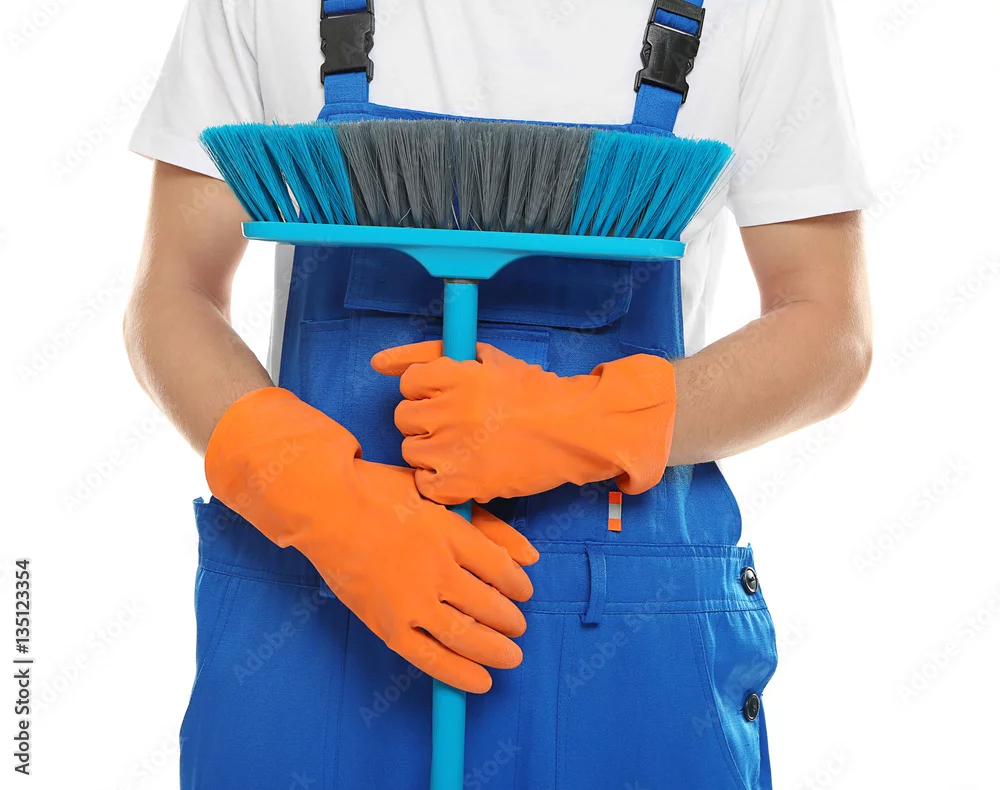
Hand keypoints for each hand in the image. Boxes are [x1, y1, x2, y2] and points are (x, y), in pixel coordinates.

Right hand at [205, 387, 538, 693]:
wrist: (325, 509)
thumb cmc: (381, 494)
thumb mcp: (439, 497)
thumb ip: (487, 526)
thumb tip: (531, 557)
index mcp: (451, 533)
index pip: (501, 570)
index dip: (518, 586)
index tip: (523, 591)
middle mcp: (435, 569)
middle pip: (489, 605)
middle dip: (511, 621)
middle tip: (518, 626)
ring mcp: (410, 600)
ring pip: (466, 636)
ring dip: (496, 649)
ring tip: (511, 654)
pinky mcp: (387, 625)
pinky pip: (430, 658)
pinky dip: (460, 673)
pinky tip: (482, 681)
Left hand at [371, 341, 676, 503]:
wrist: (572, 431)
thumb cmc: (532, 392)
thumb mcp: (486, 359)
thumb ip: (430, 354)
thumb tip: (378, 363)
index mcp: (455, 375)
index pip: (409, 383)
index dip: (428, 391)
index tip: (449, 398)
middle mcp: (448, 410)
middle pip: (404, 417)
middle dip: (427, 420)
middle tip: (459, 424)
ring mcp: (452, 449)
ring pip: (411, 450)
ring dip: (431, 451)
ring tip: (464, 448)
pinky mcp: (460, 484)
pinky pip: (424, 484)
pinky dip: (440, 482)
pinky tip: (465, 470)